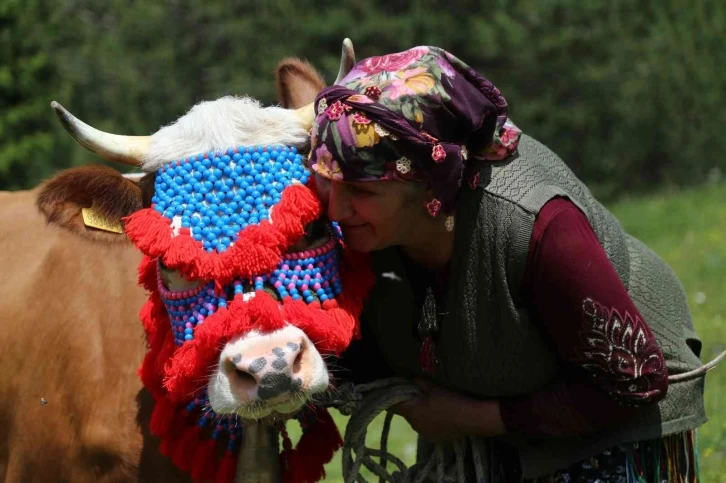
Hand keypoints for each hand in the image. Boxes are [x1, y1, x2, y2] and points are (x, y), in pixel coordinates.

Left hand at [390, 378, 504, 443]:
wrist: (473, 418)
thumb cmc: (451, 398)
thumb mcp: (433, 386)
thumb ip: (419, 381)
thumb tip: (410, 377)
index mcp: (411, 411)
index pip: (392, 405)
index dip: (391, 397)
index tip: (393, 389)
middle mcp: (415, 426)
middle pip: (407, 412)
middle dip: (411, 403)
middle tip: (419, 392)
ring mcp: (425, 434)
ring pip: (418, 420)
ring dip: (421, 412)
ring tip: (434, 403)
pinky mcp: (436, 439)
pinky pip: (428, 427)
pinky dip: (431, 420)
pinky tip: (443, 414)